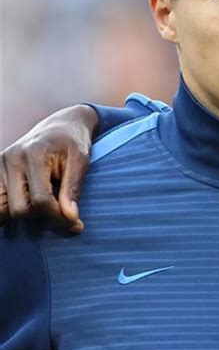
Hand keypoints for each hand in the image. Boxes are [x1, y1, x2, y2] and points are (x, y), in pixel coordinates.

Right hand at [0, 105, 98, 231]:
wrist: (61, 125)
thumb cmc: (73, 141)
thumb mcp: (81, 160)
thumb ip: (73, 189)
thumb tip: (70, 218)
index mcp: (33, 154)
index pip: (41, 200)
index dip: (59, 217)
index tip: (76, 224)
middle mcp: (11, 159)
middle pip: (20, 209)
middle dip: (42, 217)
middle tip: (61, 212)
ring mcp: (0, 165)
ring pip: (2, 209)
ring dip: (24, 214)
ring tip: (44, 205)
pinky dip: (10, 208)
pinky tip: (29, 205)